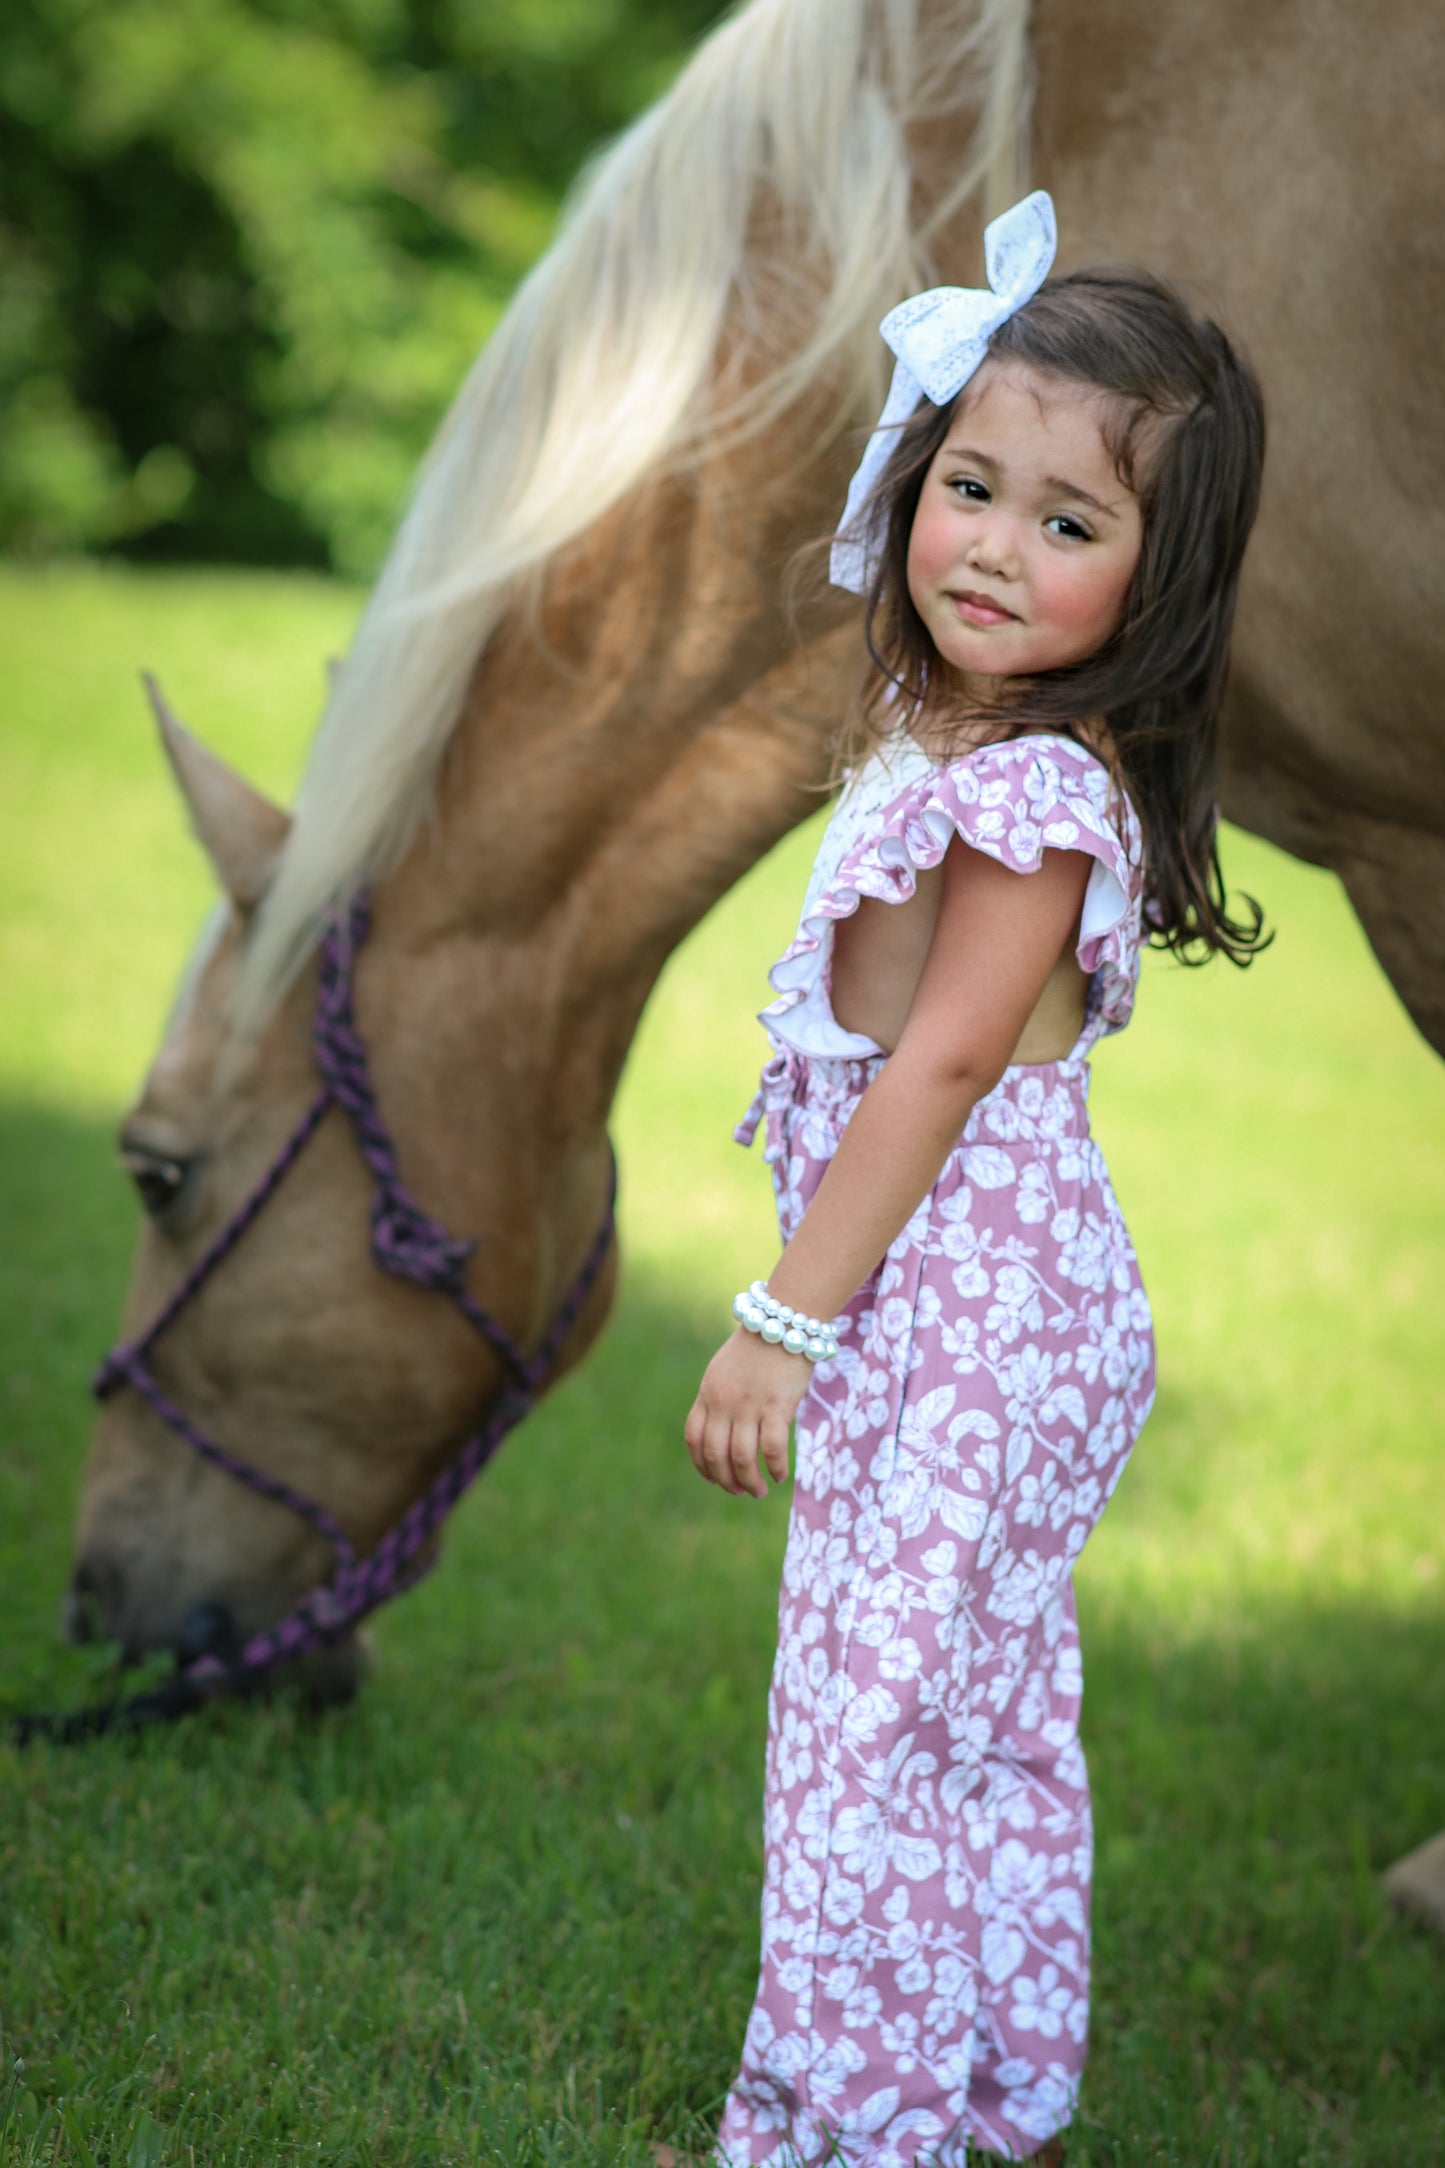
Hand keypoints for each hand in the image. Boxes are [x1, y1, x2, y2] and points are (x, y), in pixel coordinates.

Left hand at [683, 1328, 810, 1498]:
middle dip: (726, 1481)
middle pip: (716, 1455)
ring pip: (742, 1458)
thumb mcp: (724, 1371)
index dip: (701, 1465)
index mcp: (707, 1394)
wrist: (783, 1321)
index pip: (694, 1439)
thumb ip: (719, 1400)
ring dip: (750, 1482)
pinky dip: (776, 1467)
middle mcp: (723, 1403)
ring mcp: (749, 1405)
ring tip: (759, 1491)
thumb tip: (723, 1434)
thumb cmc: (757, 1347)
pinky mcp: (777, 1406)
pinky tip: (780, 1475)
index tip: (714, 1479)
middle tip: (739, 1492)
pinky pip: (772, 1448)